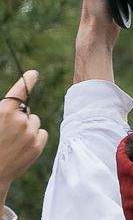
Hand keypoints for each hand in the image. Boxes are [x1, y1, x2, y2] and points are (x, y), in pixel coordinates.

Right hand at [0, 72, 48, 194]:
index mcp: (4, 111)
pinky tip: (23, 145)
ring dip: (27, 127)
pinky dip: (35, 136)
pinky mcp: (37, 146)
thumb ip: (6, 111)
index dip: (27, 81)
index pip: (19, 92)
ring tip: (13, 139)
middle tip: (7, 130)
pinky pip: (41, 133)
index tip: (34, 73)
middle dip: (20, 116)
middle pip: (27, 110)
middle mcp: (18, 120)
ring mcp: (29, 133)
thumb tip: (20, 107)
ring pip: (34, 121)